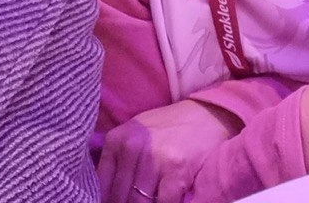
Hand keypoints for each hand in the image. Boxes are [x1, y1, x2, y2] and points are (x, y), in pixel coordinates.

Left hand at [98, 99, 239, 202]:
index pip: (102, 183)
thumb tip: (105, 191)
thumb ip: (120, 158)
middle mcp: (133, 148)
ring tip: (149, 200)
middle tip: (134, 202)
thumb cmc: (168, 126)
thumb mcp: (136, 133)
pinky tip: (166, 200)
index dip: (106, 200)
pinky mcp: (177, 172)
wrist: (206, 114)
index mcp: (118, 139)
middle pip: (120, 196)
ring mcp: (155, 160)